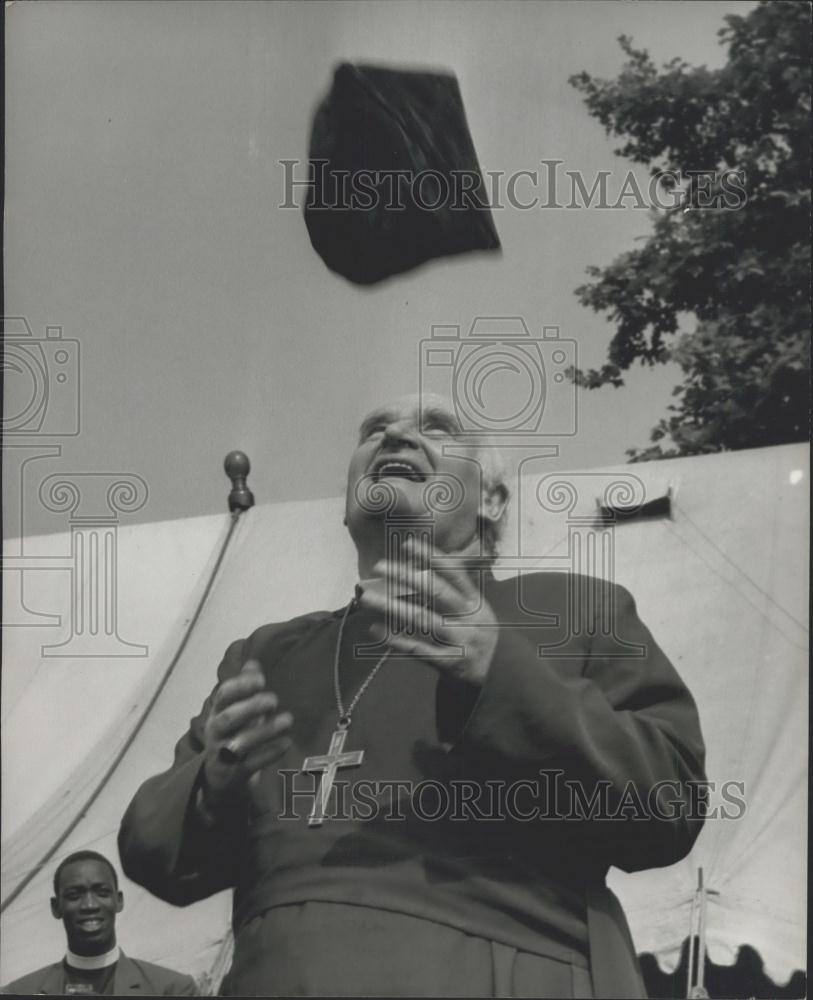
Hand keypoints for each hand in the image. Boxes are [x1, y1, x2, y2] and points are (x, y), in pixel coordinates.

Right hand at [201, 659, 292, 811]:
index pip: (223, 696)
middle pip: (226, 719)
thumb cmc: (232, 736)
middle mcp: (216, 734)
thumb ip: (244, 687)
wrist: (221, 781)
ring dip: (265, 730)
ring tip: (288, 720)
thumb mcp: (234, 712)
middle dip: (250, 707)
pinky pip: (251, 764)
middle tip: (273, 700)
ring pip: (239, 744)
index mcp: (217, 714)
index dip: (240, 686)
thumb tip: (253, 662)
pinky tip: (286, 743)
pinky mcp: (234, 775)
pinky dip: (269, 754)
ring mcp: (222, 756)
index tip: (260, 680)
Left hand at [359, 539, 497, 686]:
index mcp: (474, 601)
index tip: (407, 545)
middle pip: (436, 592)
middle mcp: (469, 618)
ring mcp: (459, 640)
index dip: (431, 557)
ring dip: (392, 607)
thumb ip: (453, 593)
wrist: (501, 677)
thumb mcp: (476, 611)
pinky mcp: (449, 663)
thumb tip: (419, 570)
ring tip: (367, 598)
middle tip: (379, 566)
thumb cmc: (478, 636)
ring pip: (423, 620)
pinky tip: (376, 630)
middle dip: (406, 576)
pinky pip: (418, 650)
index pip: (454, 573)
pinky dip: (395, 640)